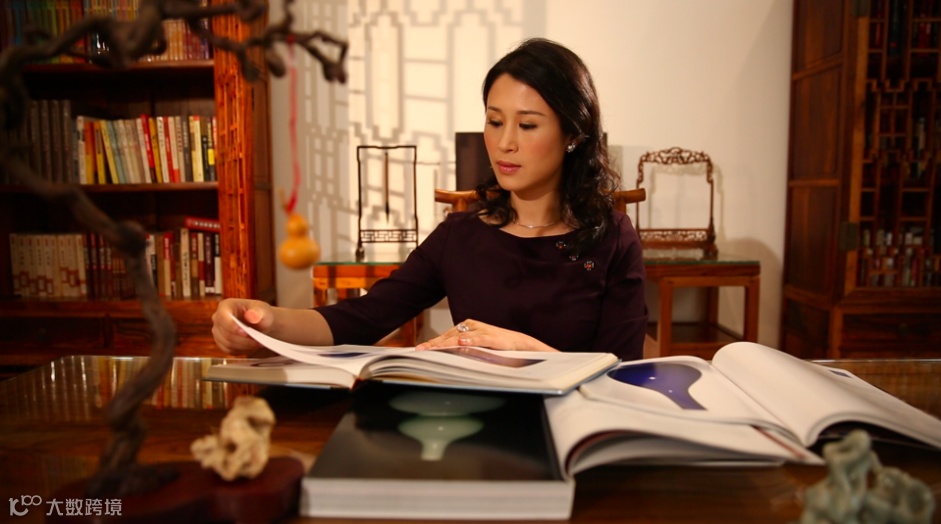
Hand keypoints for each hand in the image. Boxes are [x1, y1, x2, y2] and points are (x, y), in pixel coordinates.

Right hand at [211, 298, 274, 354]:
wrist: (262, 325)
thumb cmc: (261, 315)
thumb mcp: (264, 311)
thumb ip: (259, 312)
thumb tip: (251, 316)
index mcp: (226, 305)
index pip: (222, 316)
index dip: (232, 326)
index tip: (245, 333)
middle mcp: (218, 318)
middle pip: (225, 333)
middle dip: (242, 339)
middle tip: (257, 341)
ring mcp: (218, 331)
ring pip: (227, 343)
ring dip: (244, 345)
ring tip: (258, 343)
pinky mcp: (222, 343)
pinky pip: (229, 350)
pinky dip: (242, 350)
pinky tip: (252, 346)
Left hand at [415, 319, 557, 352]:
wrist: (520, 344)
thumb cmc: (497, 346)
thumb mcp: (476, 347)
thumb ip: (462, 348)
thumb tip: (445, 355)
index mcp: (466, 328)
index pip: (445, 336)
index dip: (432, 343)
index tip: (418, 351)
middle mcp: (471, 327)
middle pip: (448, 336)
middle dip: (433, 344)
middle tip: (420, 351)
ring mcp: (481, 331)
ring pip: (459, 337)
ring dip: (445, 343)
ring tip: (433, 348)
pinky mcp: (492, 337)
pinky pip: (478, 339)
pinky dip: (469, 340)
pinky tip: (460, 342)